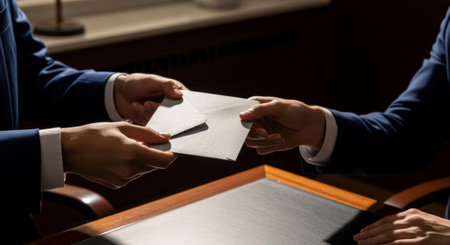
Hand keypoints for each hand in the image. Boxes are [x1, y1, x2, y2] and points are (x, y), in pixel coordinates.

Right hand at [61, 122, 176, 188]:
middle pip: (156, 165)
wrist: (69, 151)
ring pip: (144, 170)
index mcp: (133, 153)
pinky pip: (133, 175)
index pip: (165, 160)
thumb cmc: (94, 134)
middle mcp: (130, 170)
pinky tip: (119, 157)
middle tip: (148, 142)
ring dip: (144, 160)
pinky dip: (132, 166)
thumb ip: (147, 133)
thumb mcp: (122, 127)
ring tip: (128, 147)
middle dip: (156, 155)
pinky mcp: (117, 185)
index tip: (172, 147)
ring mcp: (123, 179)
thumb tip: (165, 137)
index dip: (172, 154)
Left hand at [114, 73, 187, 124]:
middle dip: (160, 110)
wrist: (119, 93)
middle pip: (176, 115)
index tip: (175, 108)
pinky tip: (136, 107)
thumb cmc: (137, 83)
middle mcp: (172, 105)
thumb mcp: (152, 80)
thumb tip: (180, 95)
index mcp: (176, 93)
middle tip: (147, 103)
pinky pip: (153, 125)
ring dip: (149, 113)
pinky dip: (143, 117)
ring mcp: (163, 115)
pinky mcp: (154, 123)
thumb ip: (166, 86)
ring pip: (163, 120)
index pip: (188, 102)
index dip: (186, 107)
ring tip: (138, 103)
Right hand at [239, 96, 325, 154]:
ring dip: (265, 142)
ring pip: (251, 143)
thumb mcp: (278, 107)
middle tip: (265, 134)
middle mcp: (255, 120)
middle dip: (254, 134)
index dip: (242, 122)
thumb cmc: (296, 112)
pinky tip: (281, 140)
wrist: (311, 126)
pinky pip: (260, 150)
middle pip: (243, 132)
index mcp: (255, 107)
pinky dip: (270, 147)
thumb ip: (260, 110)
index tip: (248, 125)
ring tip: (279, 137)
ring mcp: (260, 132)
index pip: (240, 115)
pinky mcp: (266, 144)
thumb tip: (241, 116)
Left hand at [354, 208, 449, 244]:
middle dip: (369, 233)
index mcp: (411, 213)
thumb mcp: (423, 220)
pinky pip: (400, 243)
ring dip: (373, 240)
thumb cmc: (442, 230)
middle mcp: (411, 219)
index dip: (373, 226)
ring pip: (389, 235)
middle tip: (357, 238)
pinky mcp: (422, 241)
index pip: (387, 220)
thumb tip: (391, 228)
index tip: (363, 232)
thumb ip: (408, 222)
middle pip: (385, 227)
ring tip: (362, 243)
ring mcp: (416, 230)